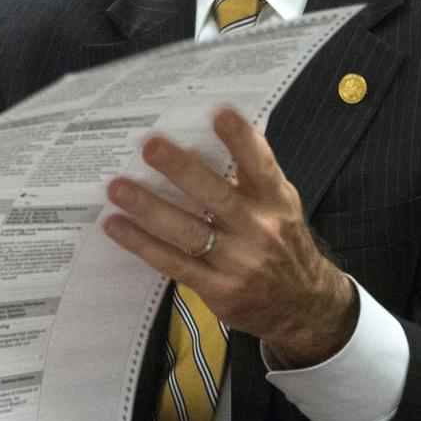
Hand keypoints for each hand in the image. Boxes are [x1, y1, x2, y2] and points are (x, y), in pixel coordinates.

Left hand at [103, 108, 358, 366]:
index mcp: (275, 200)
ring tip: (118, 188)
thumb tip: (228, 124)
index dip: (241, 140)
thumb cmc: (284, 242)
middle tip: (149, 146)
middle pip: (216, 196)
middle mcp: (258, 228)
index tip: (220, 113)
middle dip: (181, 170)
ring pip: (187, 231)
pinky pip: (173, 262)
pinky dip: (142, 244)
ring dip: (149, 208)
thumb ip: (256, 172)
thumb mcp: (282, 204)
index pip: (260, 165)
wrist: (304, 306)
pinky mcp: (217, 288)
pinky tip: (116, 226)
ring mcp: (236, 261)